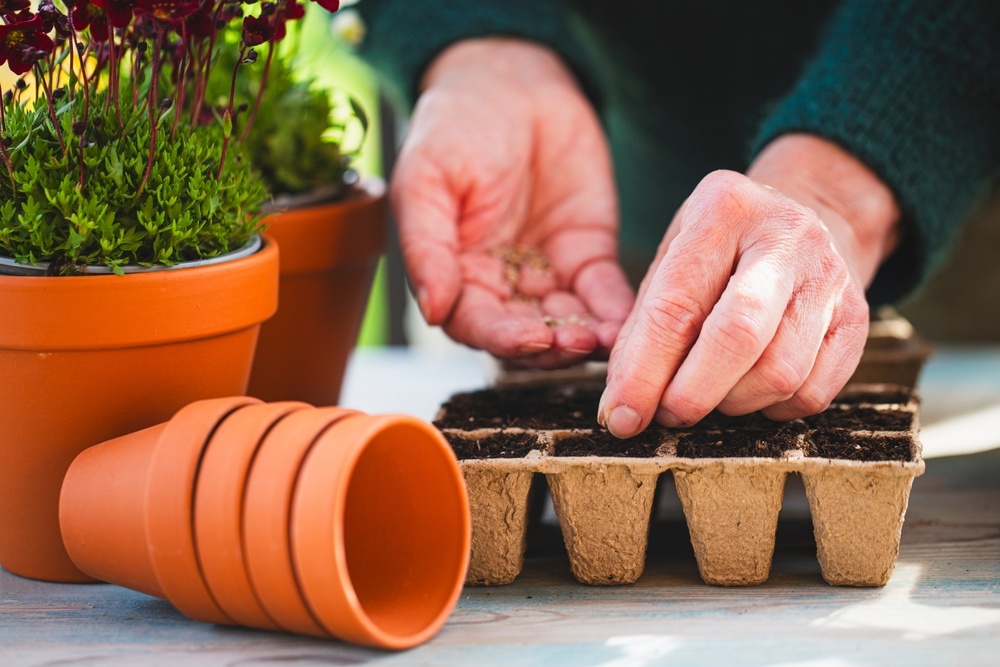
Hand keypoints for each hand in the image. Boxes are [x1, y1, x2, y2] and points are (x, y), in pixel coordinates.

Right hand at [391, 38, 633, 367]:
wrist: (511, 81)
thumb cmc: (454, 127)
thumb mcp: (426, 180)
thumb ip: (427, 247)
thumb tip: (431, 309)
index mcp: (456, 275)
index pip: (477, 325)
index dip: (504, 338)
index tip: (533, 340)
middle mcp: (501, 286)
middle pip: (527, 335)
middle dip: (553, 347)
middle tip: (579, 345)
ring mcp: (547, 274)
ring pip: (568, 322)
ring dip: (587, 337)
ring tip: (608, 338)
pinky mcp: (588, 255)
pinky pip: (603, 293)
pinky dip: (615, 311)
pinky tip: (627, 321)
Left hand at [599, 134, 900, 435]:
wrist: (810, 216)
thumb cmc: (722, 251)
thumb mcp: (674, 259)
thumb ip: (644, 327)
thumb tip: (622, 406)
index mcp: (723, 210)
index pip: (676, 305)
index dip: (644, 372)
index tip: (621, 417)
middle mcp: (785, 236)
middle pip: (737, 337)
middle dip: (692, 393)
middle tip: (666, 416)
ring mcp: (830, 276)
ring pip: (779, 373)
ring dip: (730, 404)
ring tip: (707, 395)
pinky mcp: (858, 318)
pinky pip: (812, 393)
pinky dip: (771, 408)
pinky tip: (750, 390)